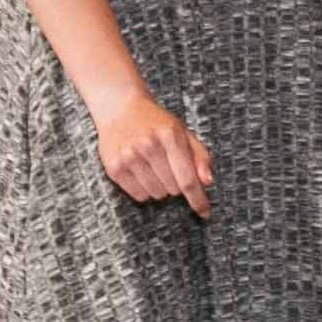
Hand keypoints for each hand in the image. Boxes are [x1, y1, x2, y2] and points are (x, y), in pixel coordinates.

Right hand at [90, 85, 211, 214]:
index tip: (204, 214)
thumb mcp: (183, 132)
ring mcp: (129, 157)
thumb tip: (207, 182)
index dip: (198, 200)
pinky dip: (145, 190)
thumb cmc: (156, 123)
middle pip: (173, 189)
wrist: (120, 108)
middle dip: (177, 185)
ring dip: (161, 188)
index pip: (188, 179)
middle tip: (169, 168)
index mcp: (170, 136)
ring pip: (156, 194)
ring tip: (154, 169)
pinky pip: (138, 195)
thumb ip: (200, 156)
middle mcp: (149, 146)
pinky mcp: (114, 167)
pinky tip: (142, 173)